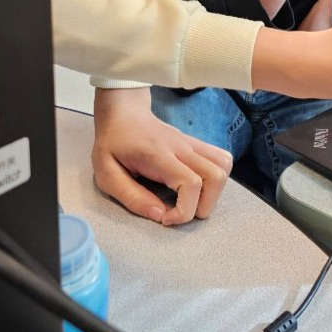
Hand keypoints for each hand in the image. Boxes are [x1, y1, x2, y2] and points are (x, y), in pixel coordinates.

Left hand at [92, 87, 231, 225]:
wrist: (123, 113)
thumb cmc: (112, 143)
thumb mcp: (107, 174)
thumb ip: (132, 197)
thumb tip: (159, 215)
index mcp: (159, 155)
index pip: (191, 183)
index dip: (184, 211)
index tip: (164, 218)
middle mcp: (182, 147)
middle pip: (216, 177)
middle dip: (204, 206)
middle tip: (180, 211)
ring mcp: (192, 144)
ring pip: (224, 166)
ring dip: (214, 191)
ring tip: (191, 201)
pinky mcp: (196, 144)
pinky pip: (221, 159)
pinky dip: (215, 178)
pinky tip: (196, 186)